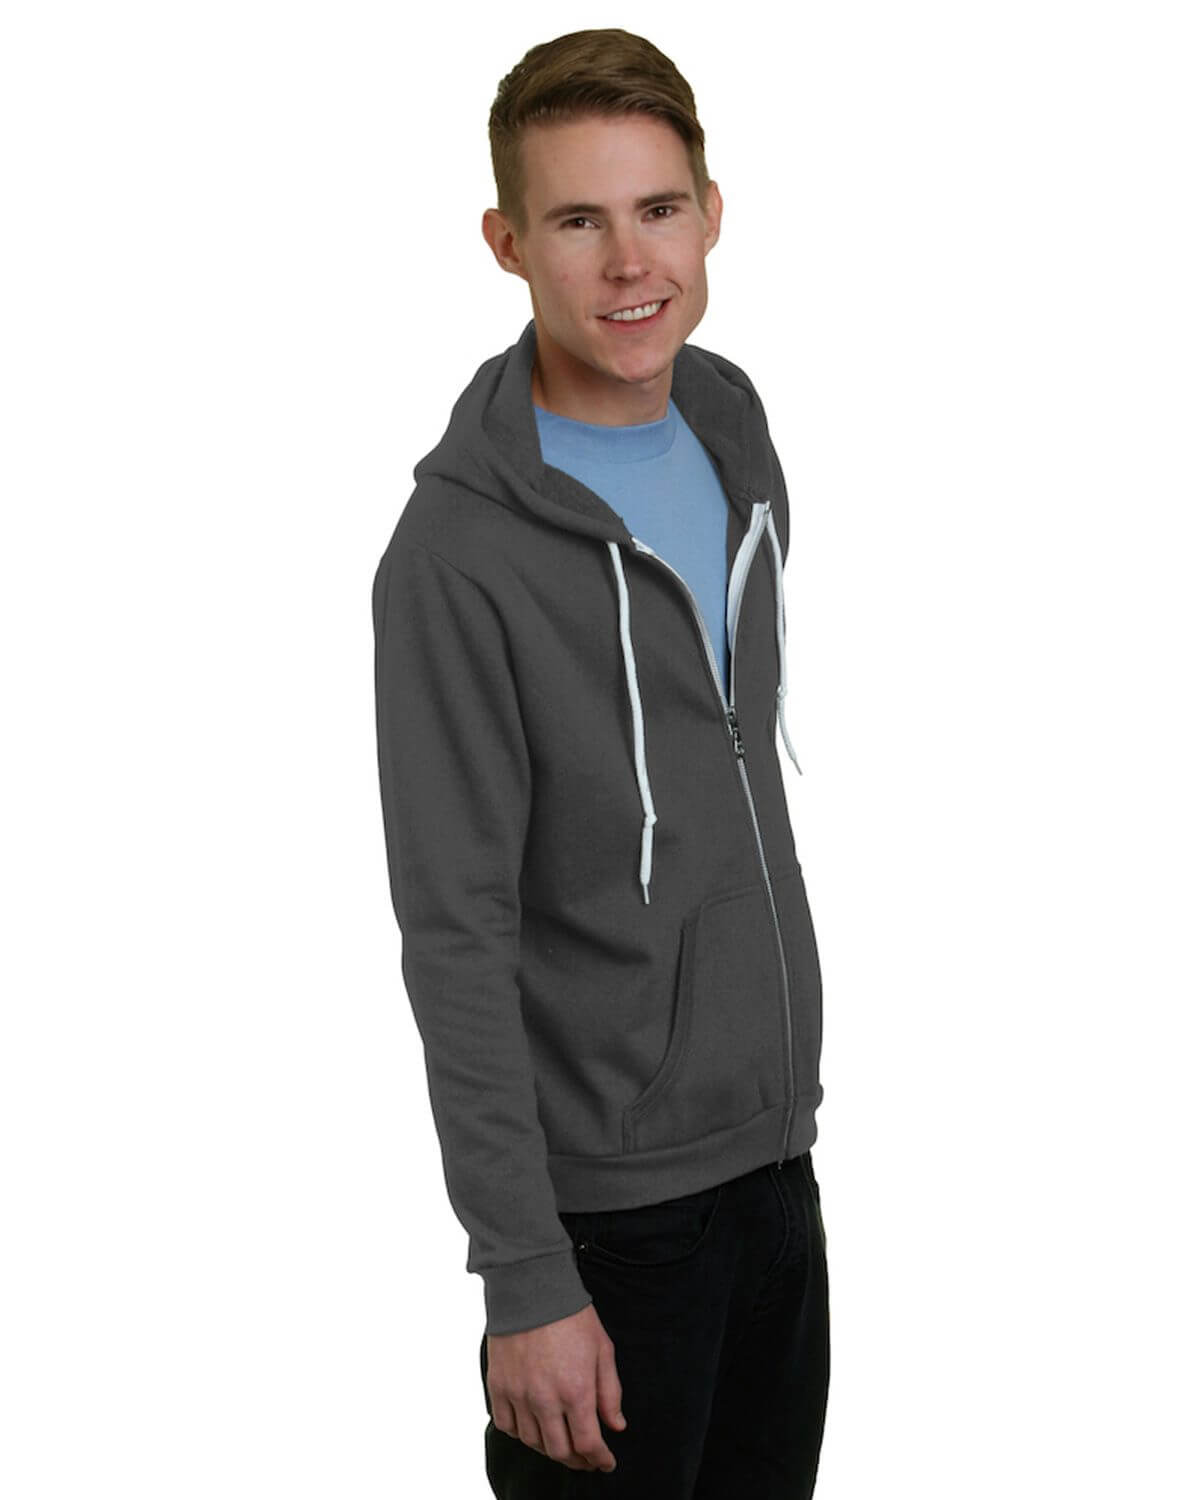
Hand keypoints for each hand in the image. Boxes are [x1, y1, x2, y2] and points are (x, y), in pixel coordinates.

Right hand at [486, 1302, 625, 1470]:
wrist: (532, 1288)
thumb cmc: (572, 1316)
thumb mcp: (603, 1350)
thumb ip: (610, 1392)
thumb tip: (616, 1425)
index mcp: (576, 1391)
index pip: (588, 1444)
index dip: (599, 1459)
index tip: (605, 1462)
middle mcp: (546, 1399)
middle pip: (560, 1451)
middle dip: (578, 1461)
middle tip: (586, 1459)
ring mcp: (519, 1395)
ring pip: (533, 1442)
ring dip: (550, 1448)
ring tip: (562, 1443)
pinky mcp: (498, 1386)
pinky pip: (507, 1426)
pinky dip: (520, 1433)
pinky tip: (532, 1426)